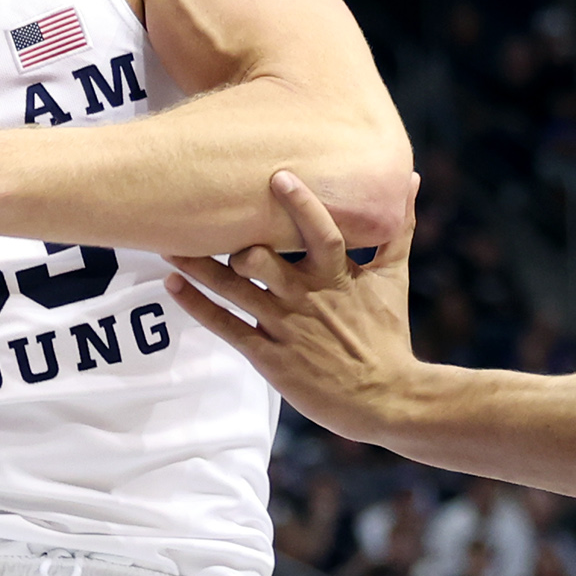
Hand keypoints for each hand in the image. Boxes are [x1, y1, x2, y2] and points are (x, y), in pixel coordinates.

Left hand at [168, 171, 422, 443]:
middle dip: (234, 238)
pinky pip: (227, 327)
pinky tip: (173, 285)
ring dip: (198, 266)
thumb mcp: (393, 278)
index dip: (301, 206)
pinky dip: (198, 306)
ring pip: (235, 290)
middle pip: (262, 260)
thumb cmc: (388, 335)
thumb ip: (397, 229)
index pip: (322, 234)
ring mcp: (285, 328)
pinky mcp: (269, 358)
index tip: (278, 177)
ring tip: (167, 242)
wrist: (385, 398)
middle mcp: (307, 299)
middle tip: (200, 214)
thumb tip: (409, 179)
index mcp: (338, 278)